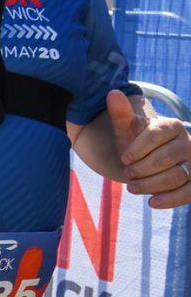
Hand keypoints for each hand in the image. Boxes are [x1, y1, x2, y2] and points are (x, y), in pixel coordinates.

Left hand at [109, 89, 190, 207]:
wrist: (147, 159)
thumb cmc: (136, 142)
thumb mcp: (126, 128)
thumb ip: (120, 114)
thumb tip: (113, 93)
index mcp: (173, 126)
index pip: (156, 136)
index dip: (138, 149)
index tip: (123, 158)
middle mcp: (188, 142)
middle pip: (165, 159)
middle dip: (142, 168)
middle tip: (127, 174)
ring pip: (176, 177)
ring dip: (151, 184)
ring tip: (132, 187)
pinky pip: (188, 193)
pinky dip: (171, 200)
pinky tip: (152, 203)